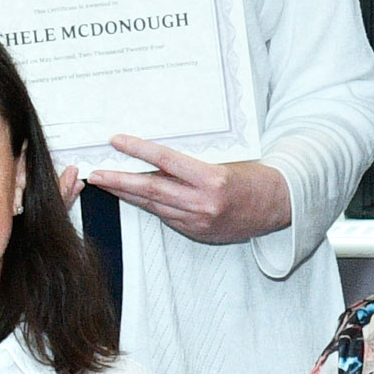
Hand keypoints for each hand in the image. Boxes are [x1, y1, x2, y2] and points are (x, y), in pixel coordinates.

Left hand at [81, 135, 295, 247]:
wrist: (277, 206)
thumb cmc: (253, 176)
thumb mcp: (224, 161)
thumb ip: (192, 161)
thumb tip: (155, 153)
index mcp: (212, 179)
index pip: (166, 161)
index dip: (138, 150)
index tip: (116, 140)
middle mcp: (203, 203)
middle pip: (151, 189)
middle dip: (119, 180)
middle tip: (96, 172)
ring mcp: (198, 221)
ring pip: (153, 205)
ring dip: (127, 193)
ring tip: (106, 182)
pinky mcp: (197, 232)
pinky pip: (165, 216)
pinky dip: (148, 205)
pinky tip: (133, 196)